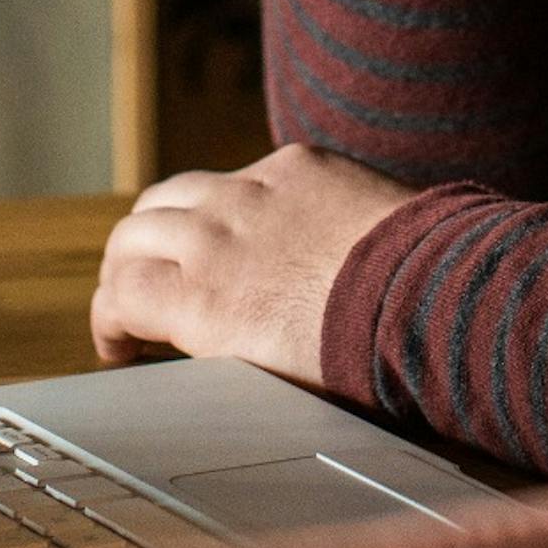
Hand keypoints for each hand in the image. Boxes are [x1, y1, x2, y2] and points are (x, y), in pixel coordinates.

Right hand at [89, 144, 418, 386]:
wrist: (438, 299)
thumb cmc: (366, 361)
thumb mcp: (273, 383)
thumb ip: (220, 350)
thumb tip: (203, 352)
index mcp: (201, 303)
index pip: (118, 296)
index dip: (108, 321)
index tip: (119, 342)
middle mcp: (213, 239)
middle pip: (131, 235)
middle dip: (124, 269)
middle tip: (134, 292)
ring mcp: (254, 192)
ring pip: (175, 192)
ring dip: (163, 222)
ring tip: (175, 247)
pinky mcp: (298, 164)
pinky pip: (245, 173)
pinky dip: (235, 198)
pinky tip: (256, 221)